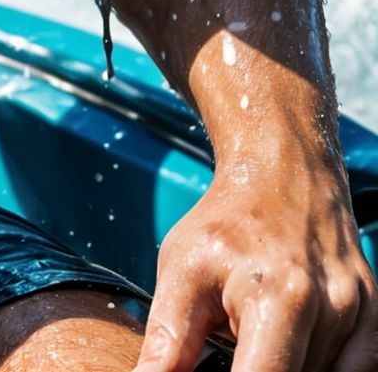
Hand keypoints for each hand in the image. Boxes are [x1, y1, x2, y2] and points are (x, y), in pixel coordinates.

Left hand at [137, 161, 377, 370]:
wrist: (283, 173)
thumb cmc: (225, 224)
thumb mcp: (181, 270)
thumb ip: (168, 338)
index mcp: (275, 295)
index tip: (220, 369)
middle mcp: (328, 304)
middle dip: (258, 368)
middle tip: (237, 343)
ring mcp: (358, 310)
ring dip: (289, 366)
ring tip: (260, 333)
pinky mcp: (375, 312)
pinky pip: (356, 369)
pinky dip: (325, 365)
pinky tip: (296, 344)